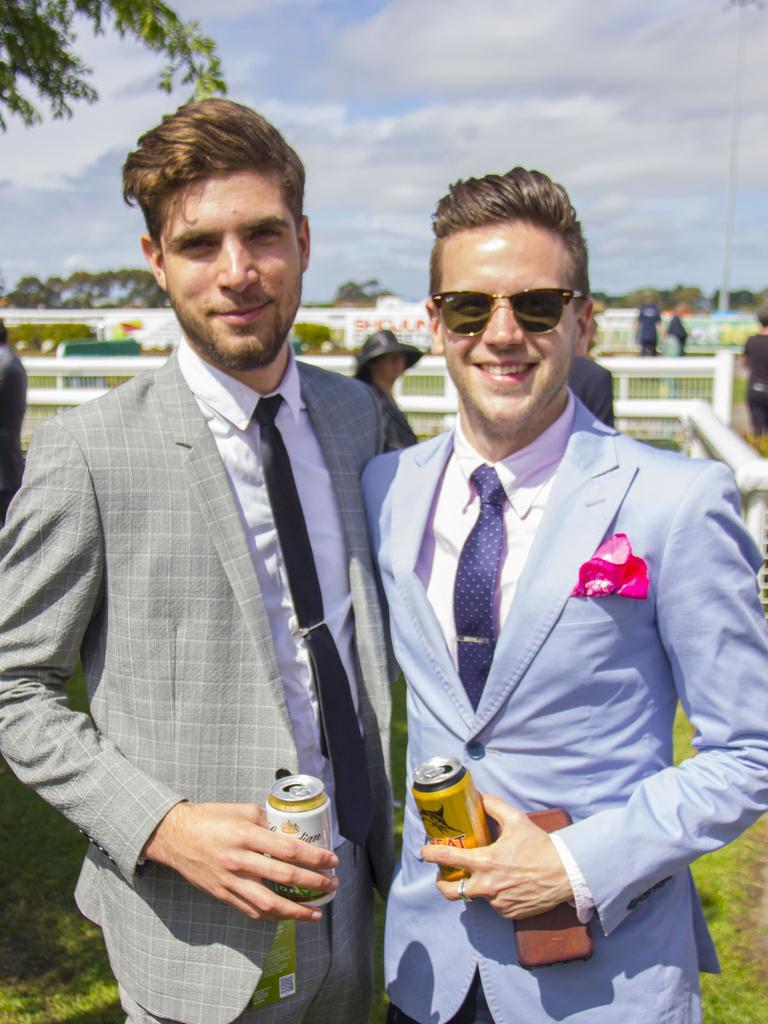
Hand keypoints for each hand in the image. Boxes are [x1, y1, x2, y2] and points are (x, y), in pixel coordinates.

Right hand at [142, 802, 338, 921]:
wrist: (175, 835)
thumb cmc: (210, 818)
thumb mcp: (241, 810)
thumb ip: (267, 821)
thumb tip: (291, 831)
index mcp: (246, 834)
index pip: (288, 849)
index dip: (314, 857)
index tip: (332, 860)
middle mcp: (238, 859)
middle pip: (284, 877)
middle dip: (313, 882)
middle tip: (332, 884)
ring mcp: (229, 880)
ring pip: (268, 904)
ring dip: (296, 911)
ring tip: (316, 912)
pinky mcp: (222, 894)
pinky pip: (250, 910)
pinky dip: (272, 916)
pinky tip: (287, 915)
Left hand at [420, 793, 571, 918]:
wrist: (564, 873)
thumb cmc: (540, 846)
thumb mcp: (516, 821)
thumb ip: (494, 806)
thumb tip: (479, 796)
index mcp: (486, 862)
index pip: (448, 859)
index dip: (431, 855)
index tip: (424, 851)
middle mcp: (487, 886)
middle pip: (450, 891)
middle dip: (442, 884)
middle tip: (443, 875)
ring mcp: (497, 902)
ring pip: (476, 895)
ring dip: (475, 886)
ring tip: (485, 874)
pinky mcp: (507, 913)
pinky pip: (494, 904)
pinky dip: (494, 895)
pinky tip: (505, 884)